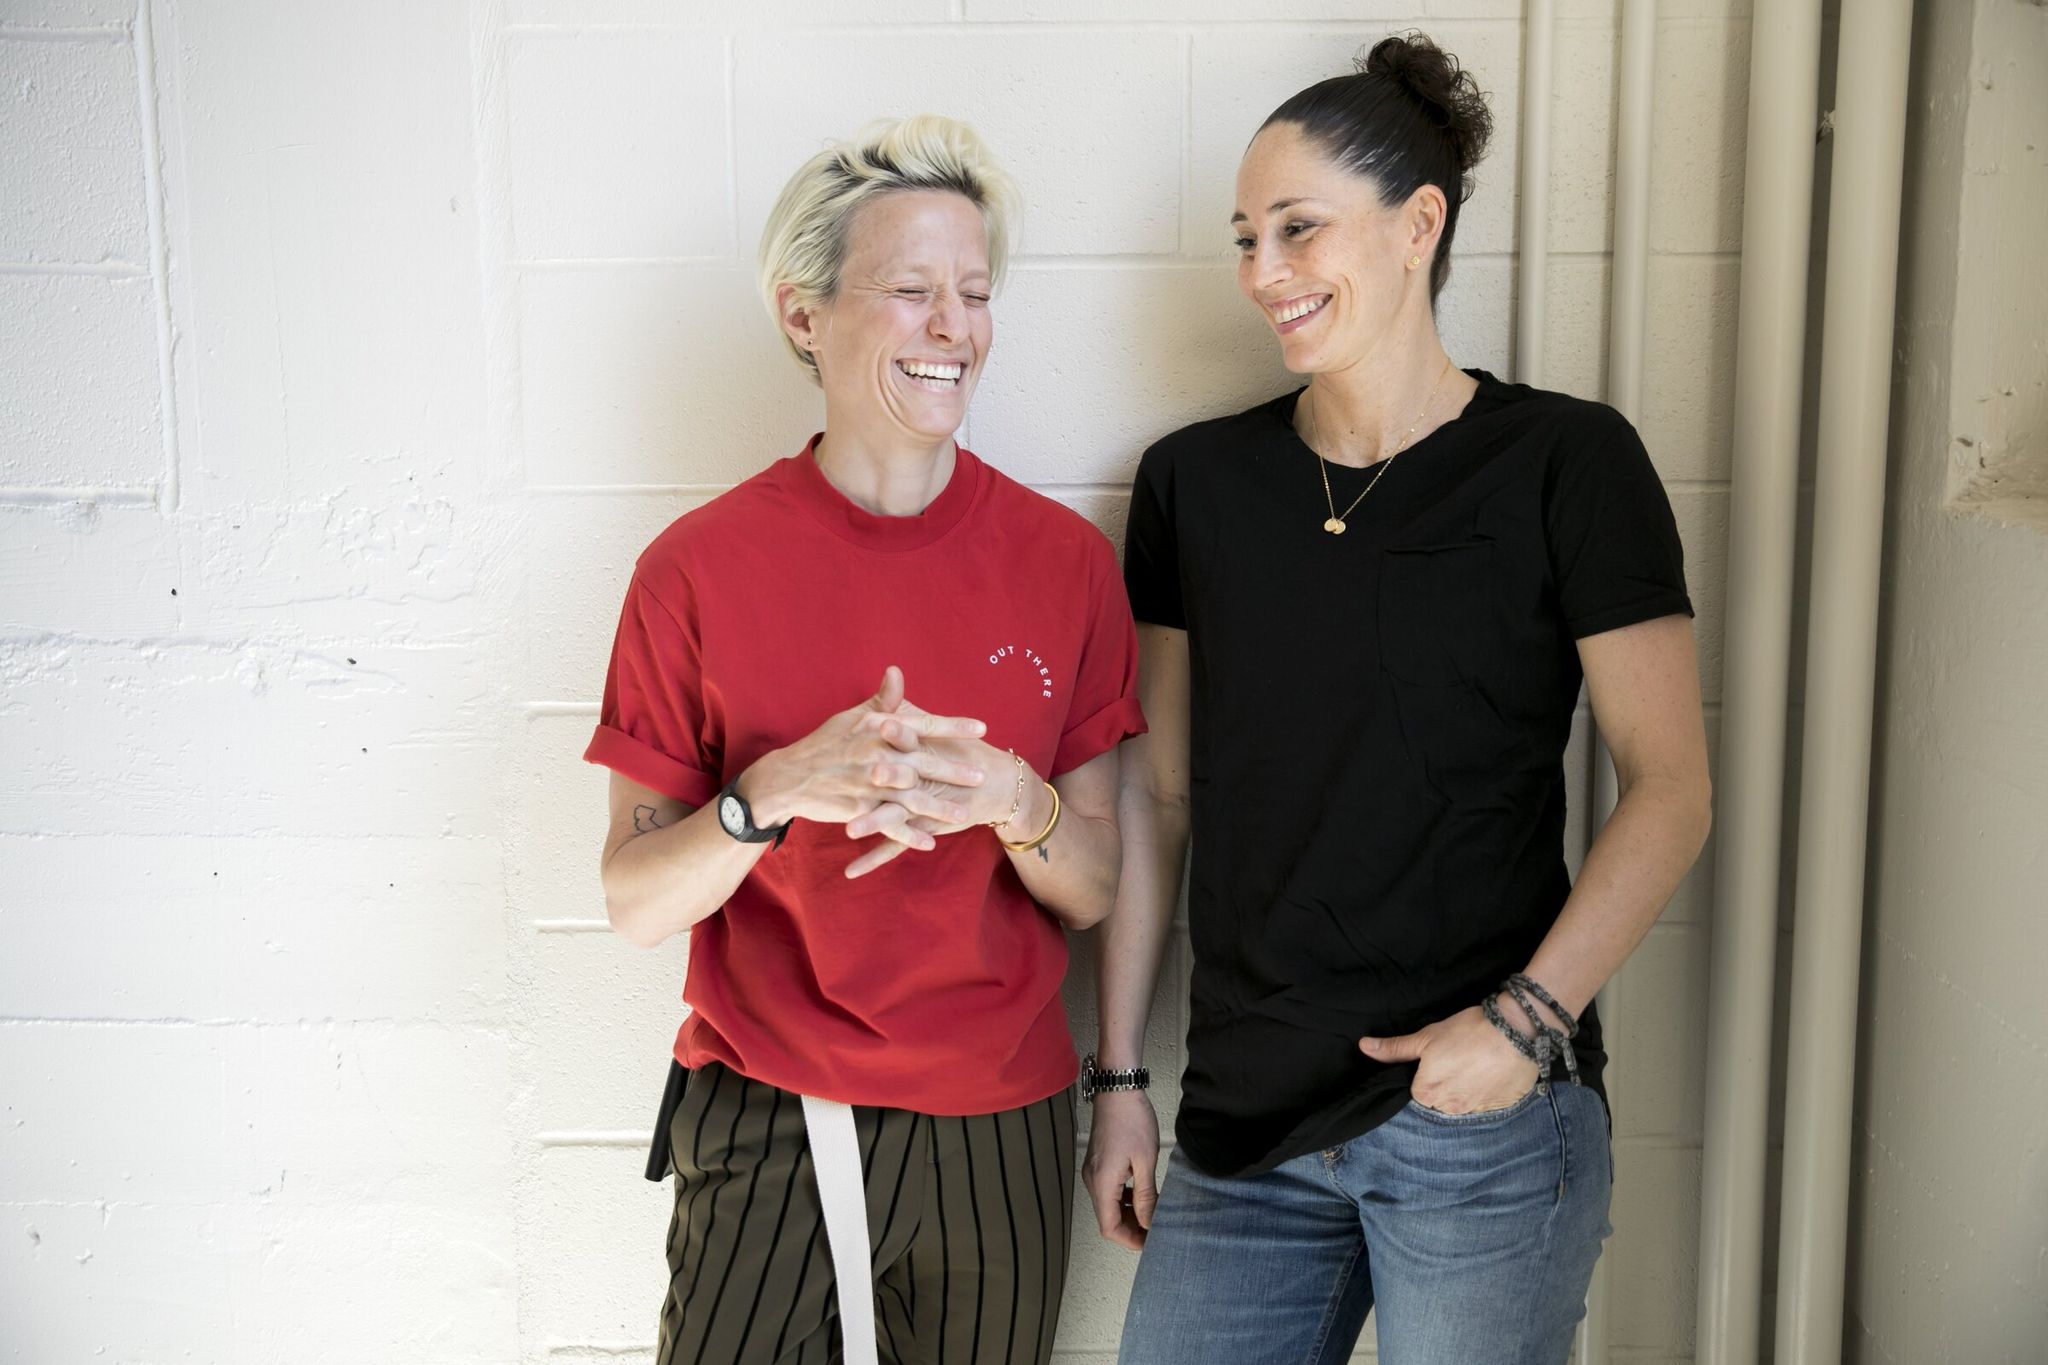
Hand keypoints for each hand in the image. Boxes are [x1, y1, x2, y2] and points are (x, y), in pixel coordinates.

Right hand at [745, 667, 987, 830]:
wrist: (790, 777)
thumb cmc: (826, 743)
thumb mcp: (853, 717)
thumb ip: (883, 700)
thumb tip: (897, 671)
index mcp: (878, 728)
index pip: (923, 725)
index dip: (953, 727)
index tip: (982, 728)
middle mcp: (875, 755)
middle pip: (923, 763)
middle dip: (954, 771)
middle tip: (980, 776)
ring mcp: (867, 784)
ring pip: (911, 798)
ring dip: (938, 808)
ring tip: (964, 815)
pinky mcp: (858, 809)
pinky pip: (889, 825)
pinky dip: (909, 835)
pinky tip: (929, 842)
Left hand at [842, 719, 1045, 878]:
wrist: (996, 785)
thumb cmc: (961, 751)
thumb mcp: (935, 728)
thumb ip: (908, 705)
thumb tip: (891, 672)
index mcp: (926, 751)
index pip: (913, 737)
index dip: (900, 730)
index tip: (882, 722)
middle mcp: (925, 780)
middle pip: (905, 778)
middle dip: (888, 778)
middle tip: (869, 775)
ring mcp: (924, 807)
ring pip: (897, 815)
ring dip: (875, 822)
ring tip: (849, 829)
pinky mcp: (922, 828)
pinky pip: (894, 846)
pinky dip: (872, 860)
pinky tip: (850, 872)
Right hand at [1081, 1089, 1159, 1250]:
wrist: (1118, 1090)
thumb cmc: (1132, 1120)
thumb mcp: (1145, 1161)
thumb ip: (1146, 1196)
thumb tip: (1149, 1222)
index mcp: (1102, 1184)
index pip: (1109, 1228)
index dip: (1130, 1240)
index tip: (1150, 1242)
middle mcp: (1092, 1181)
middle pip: (1108, 1219)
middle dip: (1131, 1230)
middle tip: (1156, 1231)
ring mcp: (1093, 1172)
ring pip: (1109, 1206)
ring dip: (1129, 1215)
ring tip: (1153, 1215)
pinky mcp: (1098, 1165)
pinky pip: (1109, 1192)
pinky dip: (1125, 1200)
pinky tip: (1142, 1196)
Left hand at [1359, 1003, 1539, 1115]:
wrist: (1515, 1032)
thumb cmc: (1467, 1032)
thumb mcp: (1426, 1037)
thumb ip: (1395, 1049)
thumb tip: (1364, 1047)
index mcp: (1426, 1094)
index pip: (1418, 1089)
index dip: (1428, 1071)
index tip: (1440, 1057)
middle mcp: (1449, 1109)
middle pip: (1440, 1099)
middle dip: (1446, 1082)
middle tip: (1460, 1057)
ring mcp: (1476, 1111)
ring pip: (1463, 1102)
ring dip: (1467, 1087)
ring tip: (1477, 1062)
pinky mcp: (1500, 1108)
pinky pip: (1486, 1102)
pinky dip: (1487, 1089)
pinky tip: (1492, 1070)